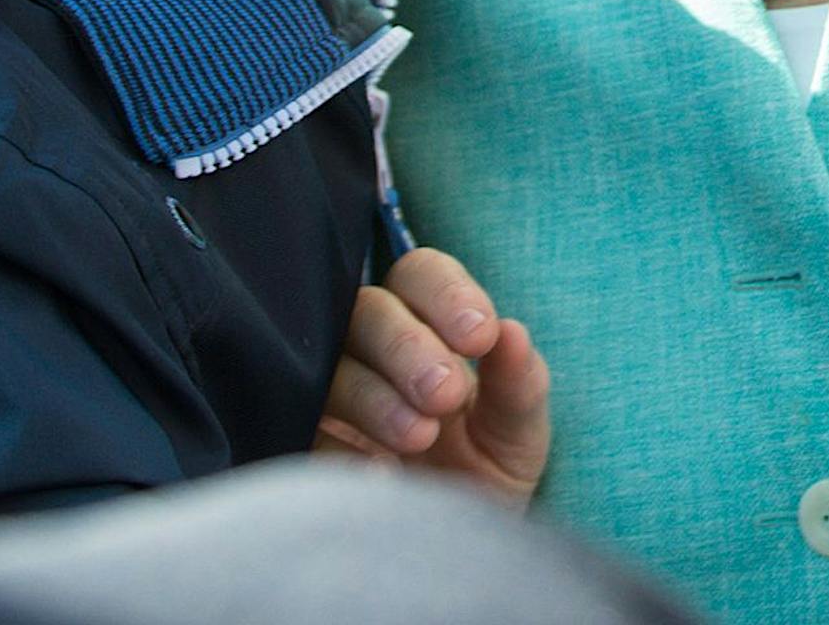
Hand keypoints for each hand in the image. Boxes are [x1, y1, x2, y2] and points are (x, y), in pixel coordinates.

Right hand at [314, 247, 549, 508]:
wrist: (456, 553)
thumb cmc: (489, 471)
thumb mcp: (517, 432)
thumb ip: (519, 382)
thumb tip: (513, 331)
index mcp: (429, 324)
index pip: (421, 274)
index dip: (446, 293)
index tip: (481, 336)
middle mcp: (376, 349)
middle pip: (370, 311)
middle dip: (408, 346)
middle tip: (447, 394)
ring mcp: (338, 396)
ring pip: (334, 366)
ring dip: (377, 396)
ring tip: (422, 437)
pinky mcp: (311, 448)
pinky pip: (310, 432)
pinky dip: (344, 450)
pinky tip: (383, 476)